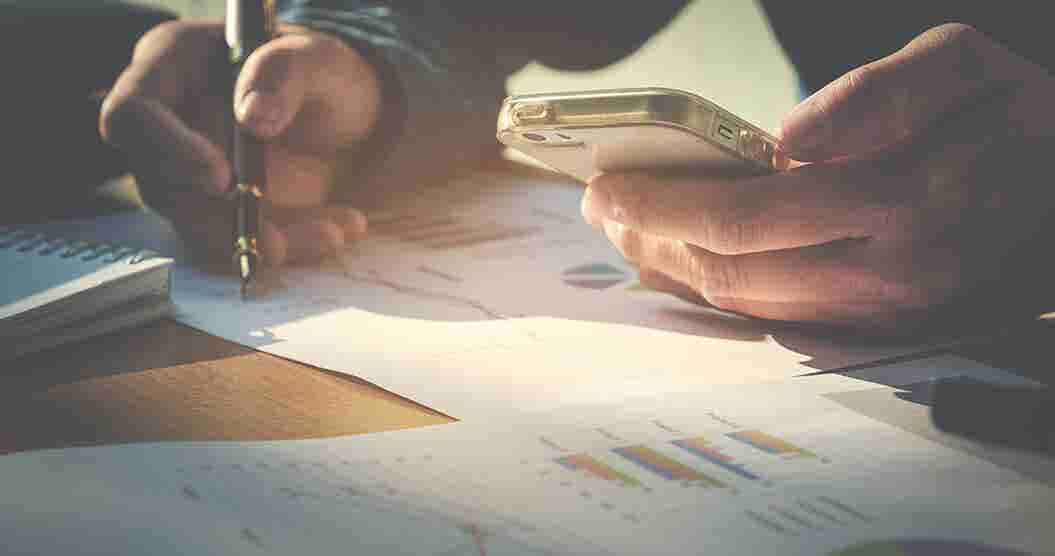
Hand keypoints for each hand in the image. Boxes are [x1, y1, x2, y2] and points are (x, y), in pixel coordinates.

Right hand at [100, 21, 380, 265]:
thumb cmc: (320, 73)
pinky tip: (337, 230)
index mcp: (172, 66)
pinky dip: (292, 246)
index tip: (222, 181)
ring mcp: (190, 174)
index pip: (133, 114)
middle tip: (280, 243)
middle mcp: (168, 125)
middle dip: (222, 223)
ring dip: (267, 241)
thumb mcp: (317, 59)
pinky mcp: (220, 212)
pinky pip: (239, 242)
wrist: (345, 113)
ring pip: (202, 227)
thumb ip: (284, 73)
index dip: (168, 152)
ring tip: (334, 233)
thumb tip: (252, 116)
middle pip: (162, 187)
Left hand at [581, 24, 1054, 331]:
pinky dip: (719, 288)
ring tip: (629, 234)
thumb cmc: (1008, 111)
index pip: (748, 217)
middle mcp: (893, 271)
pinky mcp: (881, 320)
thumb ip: (874, 96)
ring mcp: (886, 307)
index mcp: (908, 199)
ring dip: (677, 271)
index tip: (607, 188)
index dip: (666, 207)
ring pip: (749, 303)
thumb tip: (786, 144)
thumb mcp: (958, 64)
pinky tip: (686, 260)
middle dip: (653, 243)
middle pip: (734, 273)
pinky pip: (777, 314)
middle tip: (602, 210)